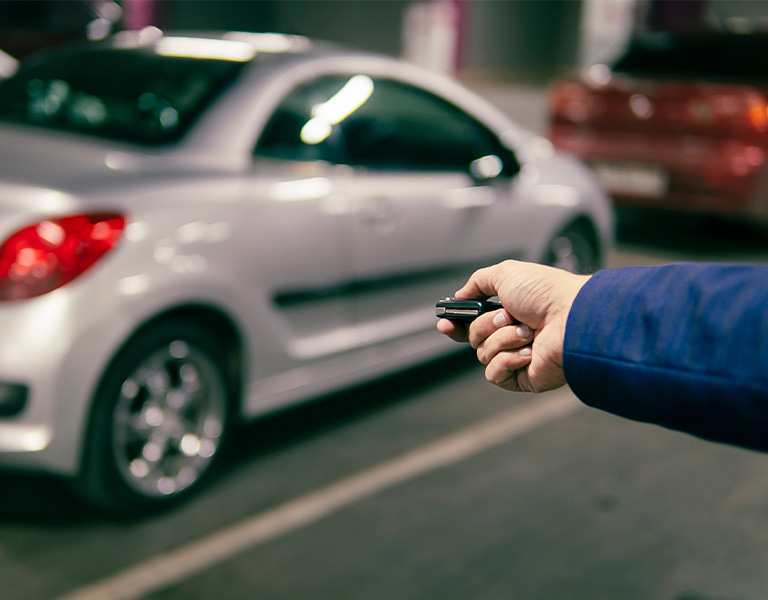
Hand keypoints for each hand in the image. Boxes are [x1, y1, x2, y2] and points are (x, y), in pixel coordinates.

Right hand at [437, 260, 589, 392]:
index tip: (444, 324)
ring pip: (482, 355)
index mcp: (507, 312)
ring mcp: (517, 357)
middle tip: (507, 316)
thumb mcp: (506, 273)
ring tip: (527, 332)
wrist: (571, 317)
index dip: (455, 326)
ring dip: (502, 340)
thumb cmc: (546, 293)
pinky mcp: (523, 378)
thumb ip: (478, 282)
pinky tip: (528, 352)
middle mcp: (512, 335)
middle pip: (472, 339)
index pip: (471, 324)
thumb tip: (460, 295)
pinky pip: (495, 374)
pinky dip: (507, 360)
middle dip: (486, 326)